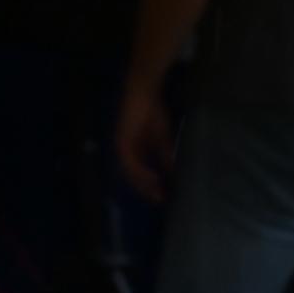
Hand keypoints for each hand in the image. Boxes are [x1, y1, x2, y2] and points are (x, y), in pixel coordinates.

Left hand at [111, 75, 172, 199]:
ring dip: (143, 183)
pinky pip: (130, 160)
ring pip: (130, 171)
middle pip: (132, 174)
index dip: (149, 184)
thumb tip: (171, 169)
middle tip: (159, 199)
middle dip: (145, 188)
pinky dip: (141, 171)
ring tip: (157, 192)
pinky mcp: (123, 140)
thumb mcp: (161, 136)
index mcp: (133, 149)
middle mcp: (125, 149)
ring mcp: (123, 145)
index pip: (139, 171)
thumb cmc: (151, 111)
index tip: (162, 195)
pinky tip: (152, 177)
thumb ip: (163, 153)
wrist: (143, 93)